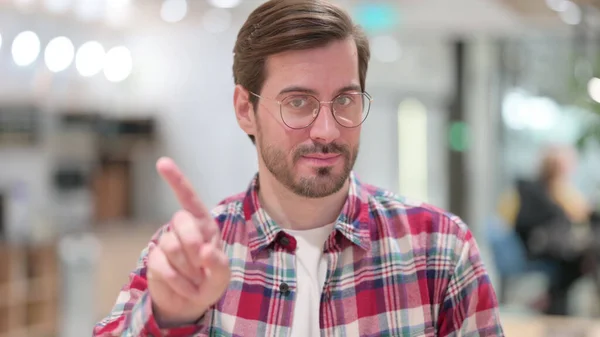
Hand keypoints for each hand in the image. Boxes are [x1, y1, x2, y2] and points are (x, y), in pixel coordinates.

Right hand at [147, 157, 230, 326]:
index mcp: (204, 225)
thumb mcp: (223, 276)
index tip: (162, 162)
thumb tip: (204, 251)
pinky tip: (183, 286)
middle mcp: (184, 229)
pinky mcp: (154, 258)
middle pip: (181, 220)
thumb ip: (220, 264)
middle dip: (192, 244)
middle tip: (202, 264)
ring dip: (186, 267)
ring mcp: (167, 242)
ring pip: (170, 244)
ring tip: (195, 279)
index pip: (189, 198)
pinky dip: (176, 278)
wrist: (190, 304)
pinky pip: (160, 263)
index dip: (176, 180)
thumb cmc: (211, 282)